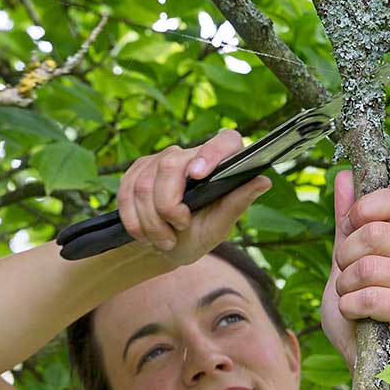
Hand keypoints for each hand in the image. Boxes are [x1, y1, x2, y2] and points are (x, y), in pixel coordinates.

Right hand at [116, 129, 272, 267]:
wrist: (163, 247)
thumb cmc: (197, 236)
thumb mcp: (218, 228)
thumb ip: (236, 204)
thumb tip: (263, 181)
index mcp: (218, 163)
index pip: (223, 141)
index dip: (211, 153)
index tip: (199, 175)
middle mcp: (189, 154)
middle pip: (170, 166)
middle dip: (168, 207)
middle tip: (177, 230)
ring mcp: (159, 160)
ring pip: (144, 185)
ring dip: (150, 222)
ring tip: (164, 240)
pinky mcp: (136, 171)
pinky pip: (126, 193)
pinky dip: (133, 220)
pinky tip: (144, 234)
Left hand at [320, 170, 389, 371]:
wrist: (367, 362)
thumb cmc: (359, 313)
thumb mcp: (344, 262)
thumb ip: (347, 221)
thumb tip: (345, 176)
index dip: (363, 210)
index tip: (350, 233)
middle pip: (373, 232)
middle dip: (344, 260)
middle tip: (350, 281)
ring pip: (367, 266)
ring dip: (345, 288)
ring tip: (355, 302)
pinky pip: (370, 296)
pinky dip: (351, 308)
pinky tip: (361, 318)